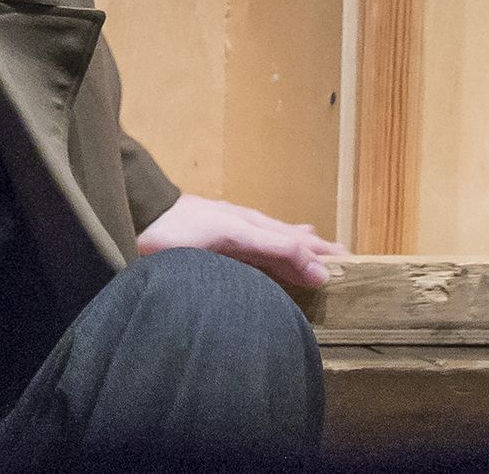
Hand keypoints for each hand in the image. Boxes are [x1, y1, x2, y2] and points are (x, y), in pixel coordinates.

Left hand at [136, 192, 345, 288]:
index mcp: (254, 227)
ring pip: (270, 243)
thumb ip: (276, 251)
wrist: (135, 218)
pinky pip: (250, 250)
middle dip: (314, 249)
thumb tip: (322, 270)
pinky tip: (265, 258)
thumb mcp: (235, 237)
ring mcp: (226, 236)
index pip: (298, 242)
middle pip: (287, 240)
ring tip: (313, 250)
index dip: (323, 254)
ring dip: (293, 249)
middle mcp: (245, 229)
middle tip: (342, 259)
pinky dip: (268, 253)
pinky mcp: (209, 246)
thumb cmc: (182, 227)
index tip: (352, 264)